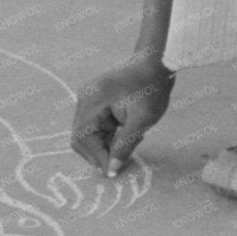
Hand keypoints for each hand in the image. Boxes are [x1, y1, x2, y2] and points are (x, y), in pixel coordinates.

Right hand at [70, 54, 175, 175]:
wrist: (155, 63)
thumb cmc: (151, 89)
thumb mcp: (142, 121)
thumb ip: (124, 146)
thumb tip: (111, 171)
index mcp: (92, 101)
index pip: (83, 139)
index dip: (97, 158)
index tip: (114, 172)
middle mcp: (84, 98)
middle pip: (81, 137)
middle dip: (99, 152)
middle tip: (122, 160)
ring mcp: (88, 97)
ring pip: (88, 132)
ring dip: (105, 143)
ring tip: (131, 140)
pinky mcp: (95, 98)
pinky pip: (95, 123)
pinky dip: (108, 133)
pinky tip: (127, 131)